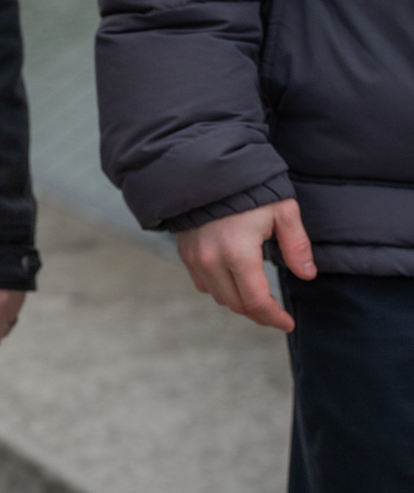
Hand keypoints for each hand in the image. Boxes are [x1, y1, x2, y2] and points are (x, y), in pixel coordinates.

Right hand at [176, 199, 313, 331]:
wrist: (205, 169)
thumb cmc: (248, 189)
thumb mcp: (282, 211)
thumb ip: (296, 245)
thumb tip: (307, 274)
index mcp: (238, 254)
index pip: (256, 301)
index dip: (273, 317)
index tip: (288, 323)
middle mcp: (212, 261)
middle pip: (237, 304)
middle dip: (259, 314)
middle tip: (277, 315)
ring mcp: (195, 258)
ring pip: (219, 297)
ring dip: (240, 303)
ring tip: (258, 300)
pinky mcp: (185, 252)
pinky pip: (202, 283)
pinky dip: (220, 289)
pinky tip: (234, 283)